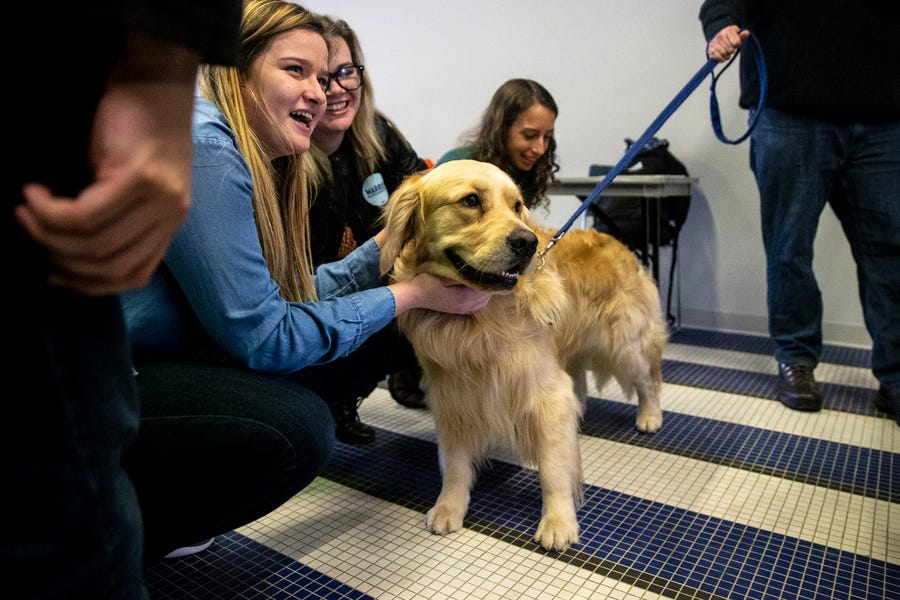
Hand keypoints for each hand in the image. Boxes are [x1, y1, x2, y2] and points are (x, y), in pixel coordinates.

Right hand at [14, 33, 200, 295]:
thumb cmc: (137, 127)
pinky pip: (85, 215)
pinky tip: (35, 193)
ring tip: (28, 208)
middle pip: (107, 264)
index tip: (55, 270)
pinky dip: (51, 211)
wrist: (157, 79)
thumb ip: (118, 218)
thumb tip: (71, 252)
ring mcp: (158, 199)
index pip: (132, 276)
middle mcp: (171, 216)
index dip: (88, 283)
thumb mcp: (133, 183)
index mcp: (171, 223)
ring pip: (93, 242)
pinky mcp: (138, 178)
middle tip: (30, 228)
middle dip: (59, 256)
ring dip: (48, 231)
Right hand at [389, 272, 491, 314]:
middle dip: (489, 285)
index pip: (486, 288)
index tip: (492, 268)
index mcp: (464, 297)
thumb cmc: (427, 282)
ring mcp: (462, 310)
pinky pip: (476, 306)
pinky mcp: (459, 310)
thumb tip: (477, 268)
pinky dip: (480, 299)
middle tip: (489, 271)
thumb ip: (462, 273)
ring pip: (483, 302)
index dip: (490, 278)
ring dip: (485, 292)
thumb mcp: (444, 274)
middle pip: (487, 296)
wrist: (414, 295)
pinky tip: (477, 290)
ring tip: (484, 279)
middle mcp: (466, 306)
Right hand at [707, 25, 748, 62]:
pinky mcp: (710, 49)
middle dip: (732, 50)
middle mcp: (720, 36)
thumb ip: (742, 35)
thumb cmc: (729, 36)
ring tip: (727, 53)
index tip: (737, 44)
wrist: (717, 35)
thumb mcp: (737, 33)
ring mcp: (714, 43)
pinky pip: (717, 57)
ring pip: (724, 53)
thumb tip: (746, 33)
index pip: (736, 43)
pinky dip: (722, 59)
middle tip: (731, 49)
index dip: (738, 45)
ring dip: (727, 56)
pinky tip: (723, 57)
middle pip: (730, 49)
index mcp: (728, 31)